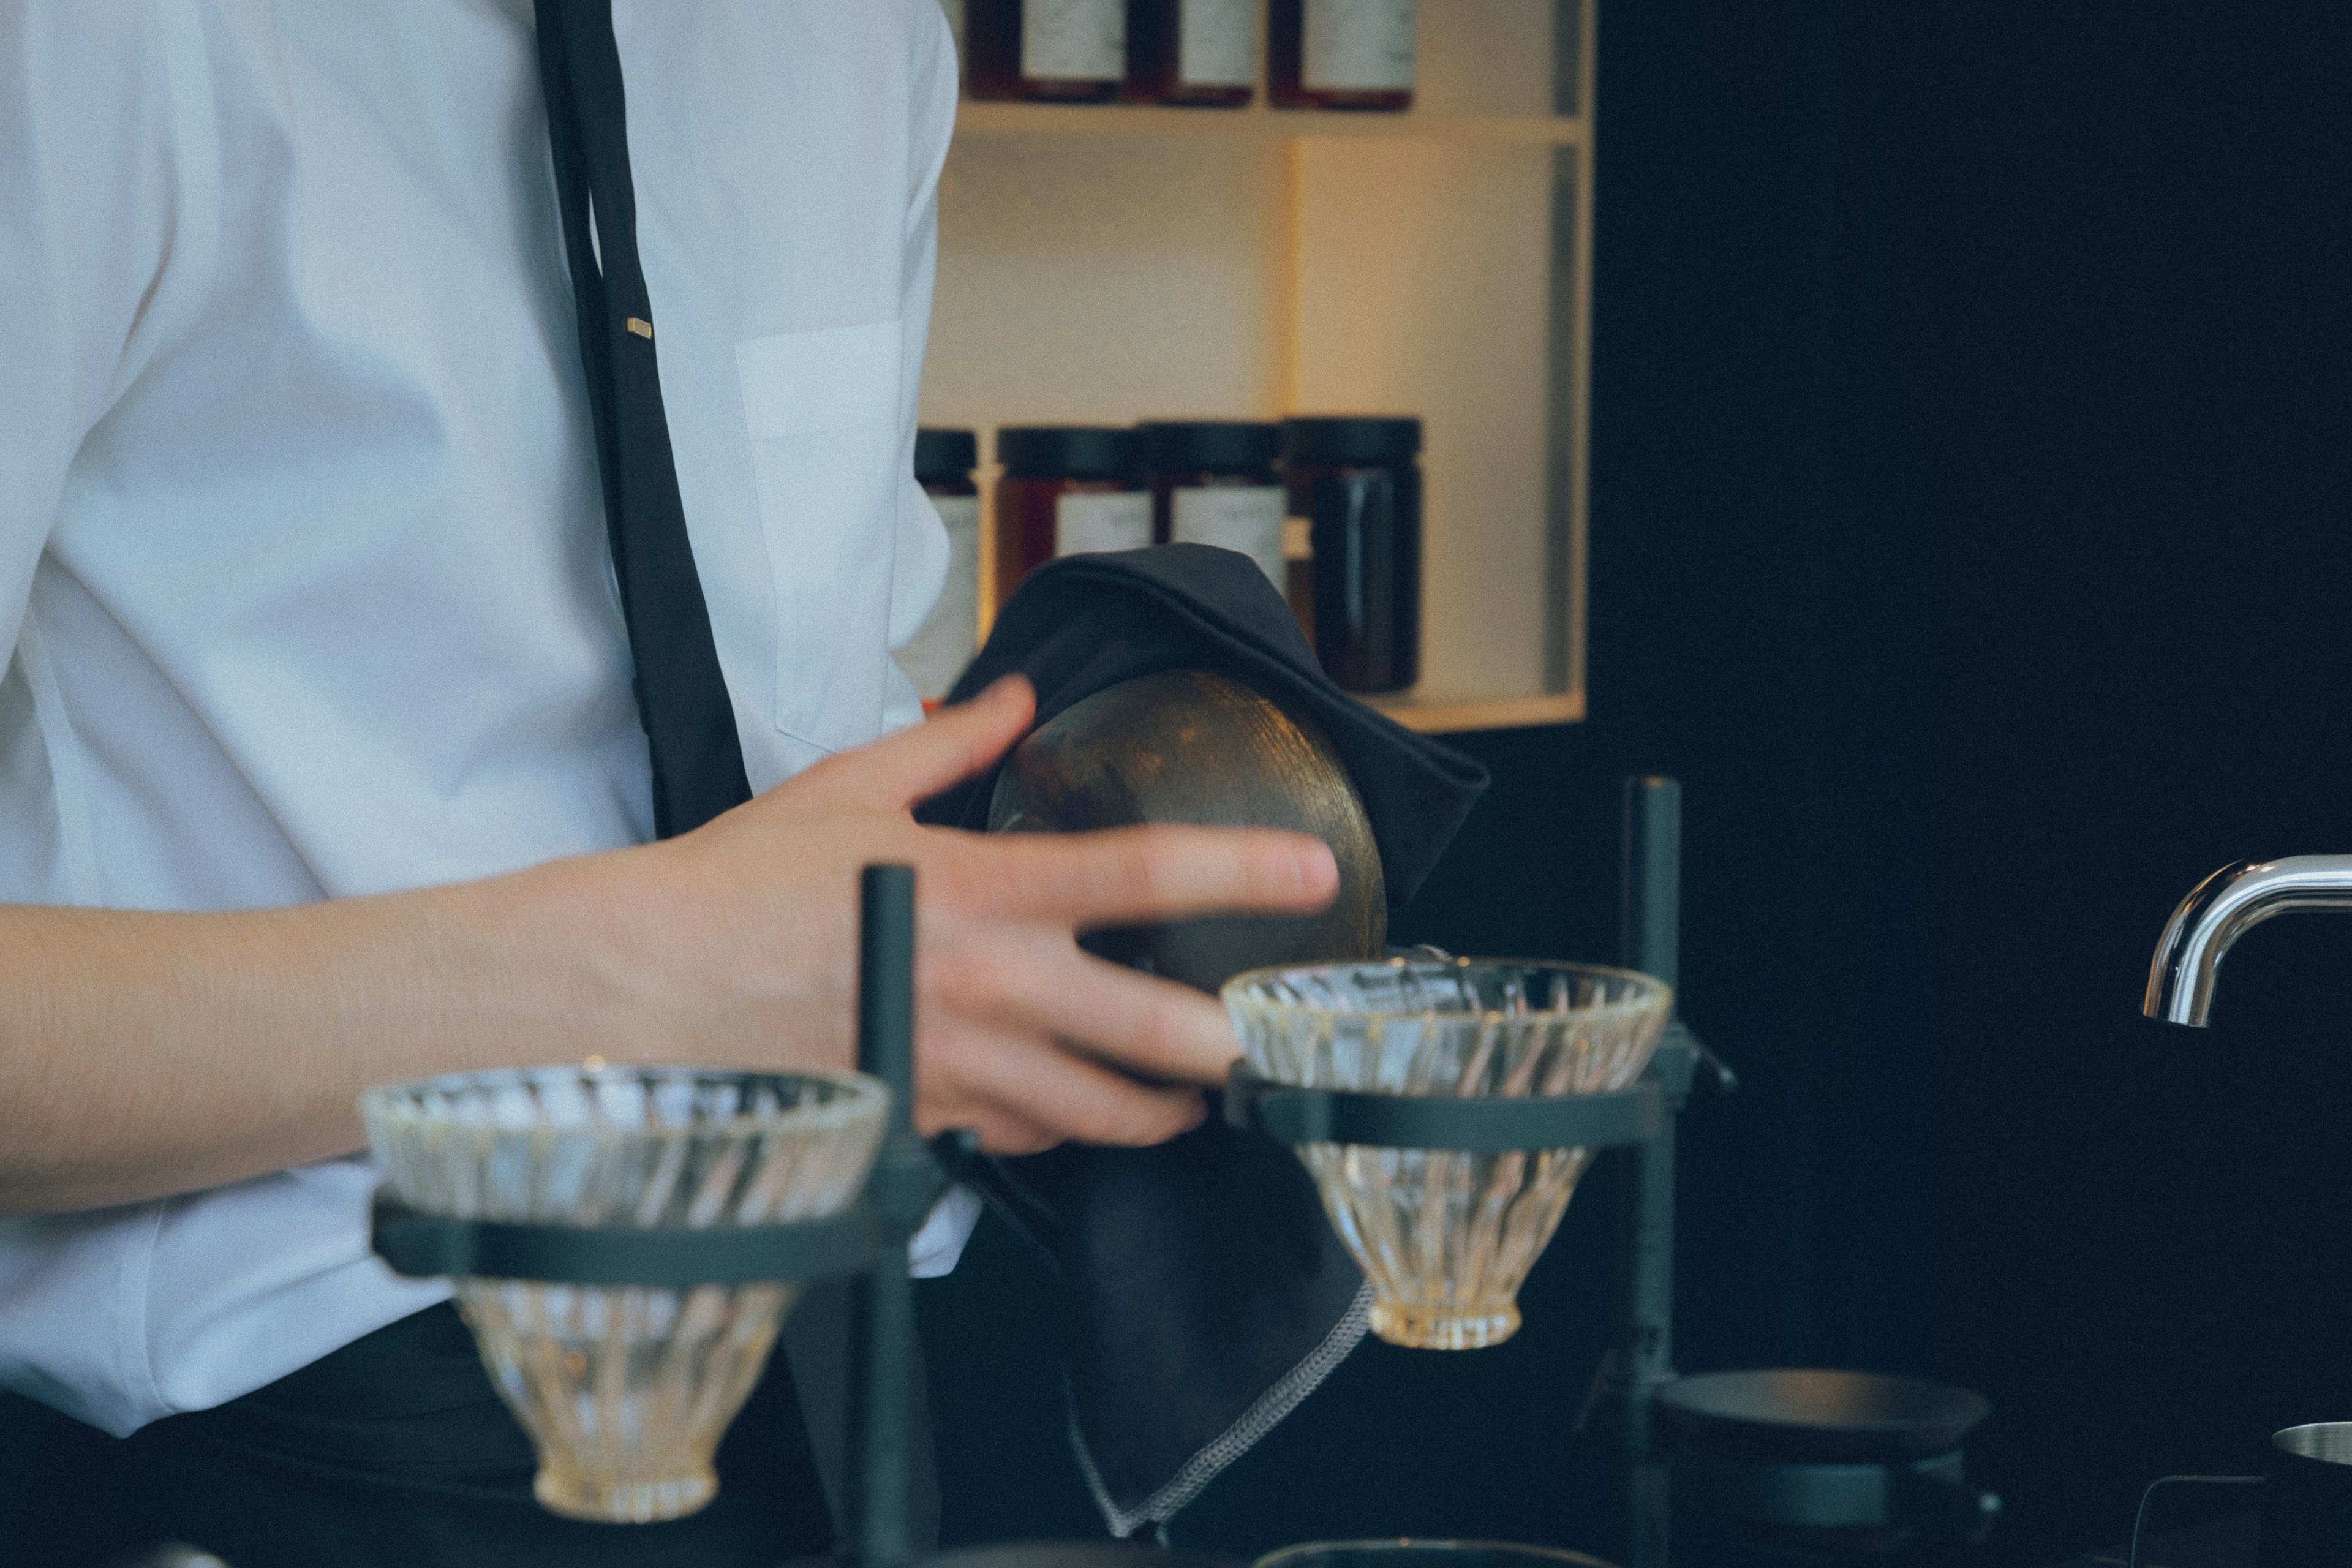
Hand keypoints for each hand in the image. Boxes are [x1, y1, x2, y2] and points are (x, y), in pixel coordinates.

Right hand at [636, 677, 1339, 1154]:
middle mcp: (988, 986)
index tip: (1312, 873)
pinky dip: (1062, 1129)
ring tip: (1194, 1094)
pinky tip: (1075, 1110)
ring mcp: (961, 1066)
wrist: (641, 993)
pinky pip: (1026, 1141)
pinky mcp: (927, 1122)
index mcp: (981, 888)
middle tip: (1266, 1039)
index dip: (1243, 872)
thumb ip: (950, 748)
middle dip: (1229, 1047)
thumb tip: (1013, 702)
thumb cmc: (736, 889)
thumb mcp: (848, 790)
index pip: (1142, 875)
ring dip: (1162, 1107)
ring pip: (1102, 1113)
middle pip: (1155, 1034)